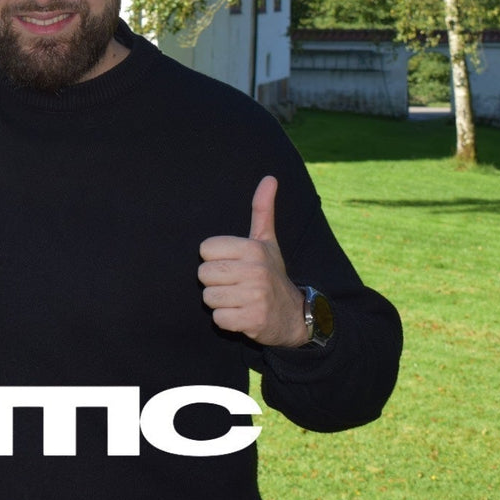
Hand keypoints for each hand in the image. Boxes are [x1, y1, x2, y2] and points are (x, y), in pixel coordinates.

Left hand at [198, 176, 306, 347]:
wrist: (295, 316)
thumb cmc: (272, 274)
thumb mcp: (267, 241)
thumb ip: (262, 209)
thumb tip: (270, 177)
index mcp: (253, 248)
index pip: (205, 249)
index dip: (216, 259)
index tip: (234, 264)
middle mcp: (255, 271)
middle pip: (203, 274)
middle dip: (215, 282)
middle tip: (236, 284)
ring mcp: (255, 297)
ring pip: (208, 298)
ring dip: (221, 302)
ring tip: (240, 299)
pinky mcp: (252, 321)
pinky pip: (218, 319)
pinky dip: (227, 320)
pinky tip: (243, 315)